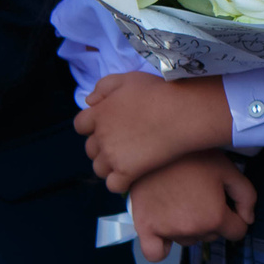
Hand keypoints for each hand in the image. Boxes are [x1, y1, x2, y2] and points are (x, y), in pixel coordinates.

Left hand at [75, 71, 231, 193]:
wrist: (183, 113)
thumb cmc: (160, 92)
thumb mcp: (129, 79)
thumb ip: (104, 86)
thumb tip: (89, 101)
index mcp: (99, 113)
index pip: (80, 125)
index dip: (92, 127)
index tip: (109, 126)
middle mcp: (101, 136)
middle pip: (90, 149)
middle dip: (102, 148)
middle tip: (123, 144)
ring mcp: (113, 156)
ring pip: (100, 168)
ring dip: (110, 166)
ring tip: (129, 161)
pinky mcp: (127, 171)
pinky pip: (114, 185)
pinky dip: (120, 183)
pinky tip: (133, 177)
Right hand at [127, 150, 256, 262]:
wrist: (157, 146)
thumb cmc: (195, 156)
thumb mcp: (230, 170)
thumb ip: (246, 196)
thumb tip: (248, 219)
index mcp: (215, 216)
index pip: (237, 232)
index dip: (237, 218)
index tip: (228, 205)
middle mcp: (192, 229)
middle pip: (212, 236)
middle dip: (213, 221)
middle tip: (203, 196)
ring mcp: (167, 231)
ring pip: (188, 240)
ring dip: (190, 228)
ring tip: (184, 201)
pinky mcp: (145, 228)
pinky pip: (156, 253)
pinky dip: (162, 246)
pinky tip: (167, 227)